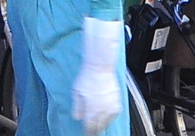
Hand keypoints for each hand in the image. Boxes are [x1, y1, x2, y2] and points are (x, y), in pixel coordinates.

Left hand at [73, 17, 123, 134]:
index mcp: (91, 110)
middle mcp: (102, 111)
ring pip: (108, 122)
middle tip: (92, 131)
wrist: (100, 66)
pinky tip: (107, 116)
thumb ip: (77, 107)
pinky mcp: (117, 102)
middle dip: (95, 130)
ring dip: (103, 124)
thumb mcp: (77, 93)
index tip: (86, 133)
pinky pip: (114, 114)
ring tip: (99, 125)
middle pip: (100, 127)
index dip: (88, 132)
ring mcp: (111, 107)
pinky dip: (110, 117)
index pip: (90, 128)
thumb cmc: (88, 77)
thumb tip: (77, 117)